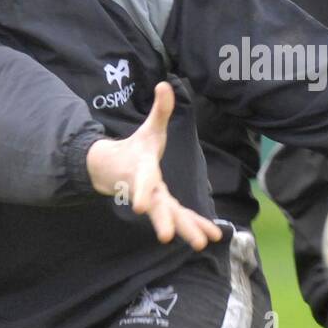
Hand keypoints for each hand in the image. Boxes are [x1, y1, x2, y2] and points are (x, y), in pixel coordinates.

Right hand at [85, 82, 222, 251]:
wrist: (114, 171)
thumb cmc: (135, 149)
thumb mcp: (148, 129)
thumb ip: (159, 110)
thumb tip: (165, 84)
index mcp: (142, 171)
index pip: (142, 182)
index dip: (143, 193)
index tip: (141, 208)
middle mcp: (149, 190)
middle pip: (156, 208)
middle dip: (163, 221)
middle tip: (168, 237)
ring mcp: (157, 201)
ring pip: (171, 217)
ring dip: (187, 229)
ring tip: (203, 244)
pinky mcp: (164, 207)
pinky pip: (181, 218)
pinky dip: (196, 226)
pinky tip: (213, 236)